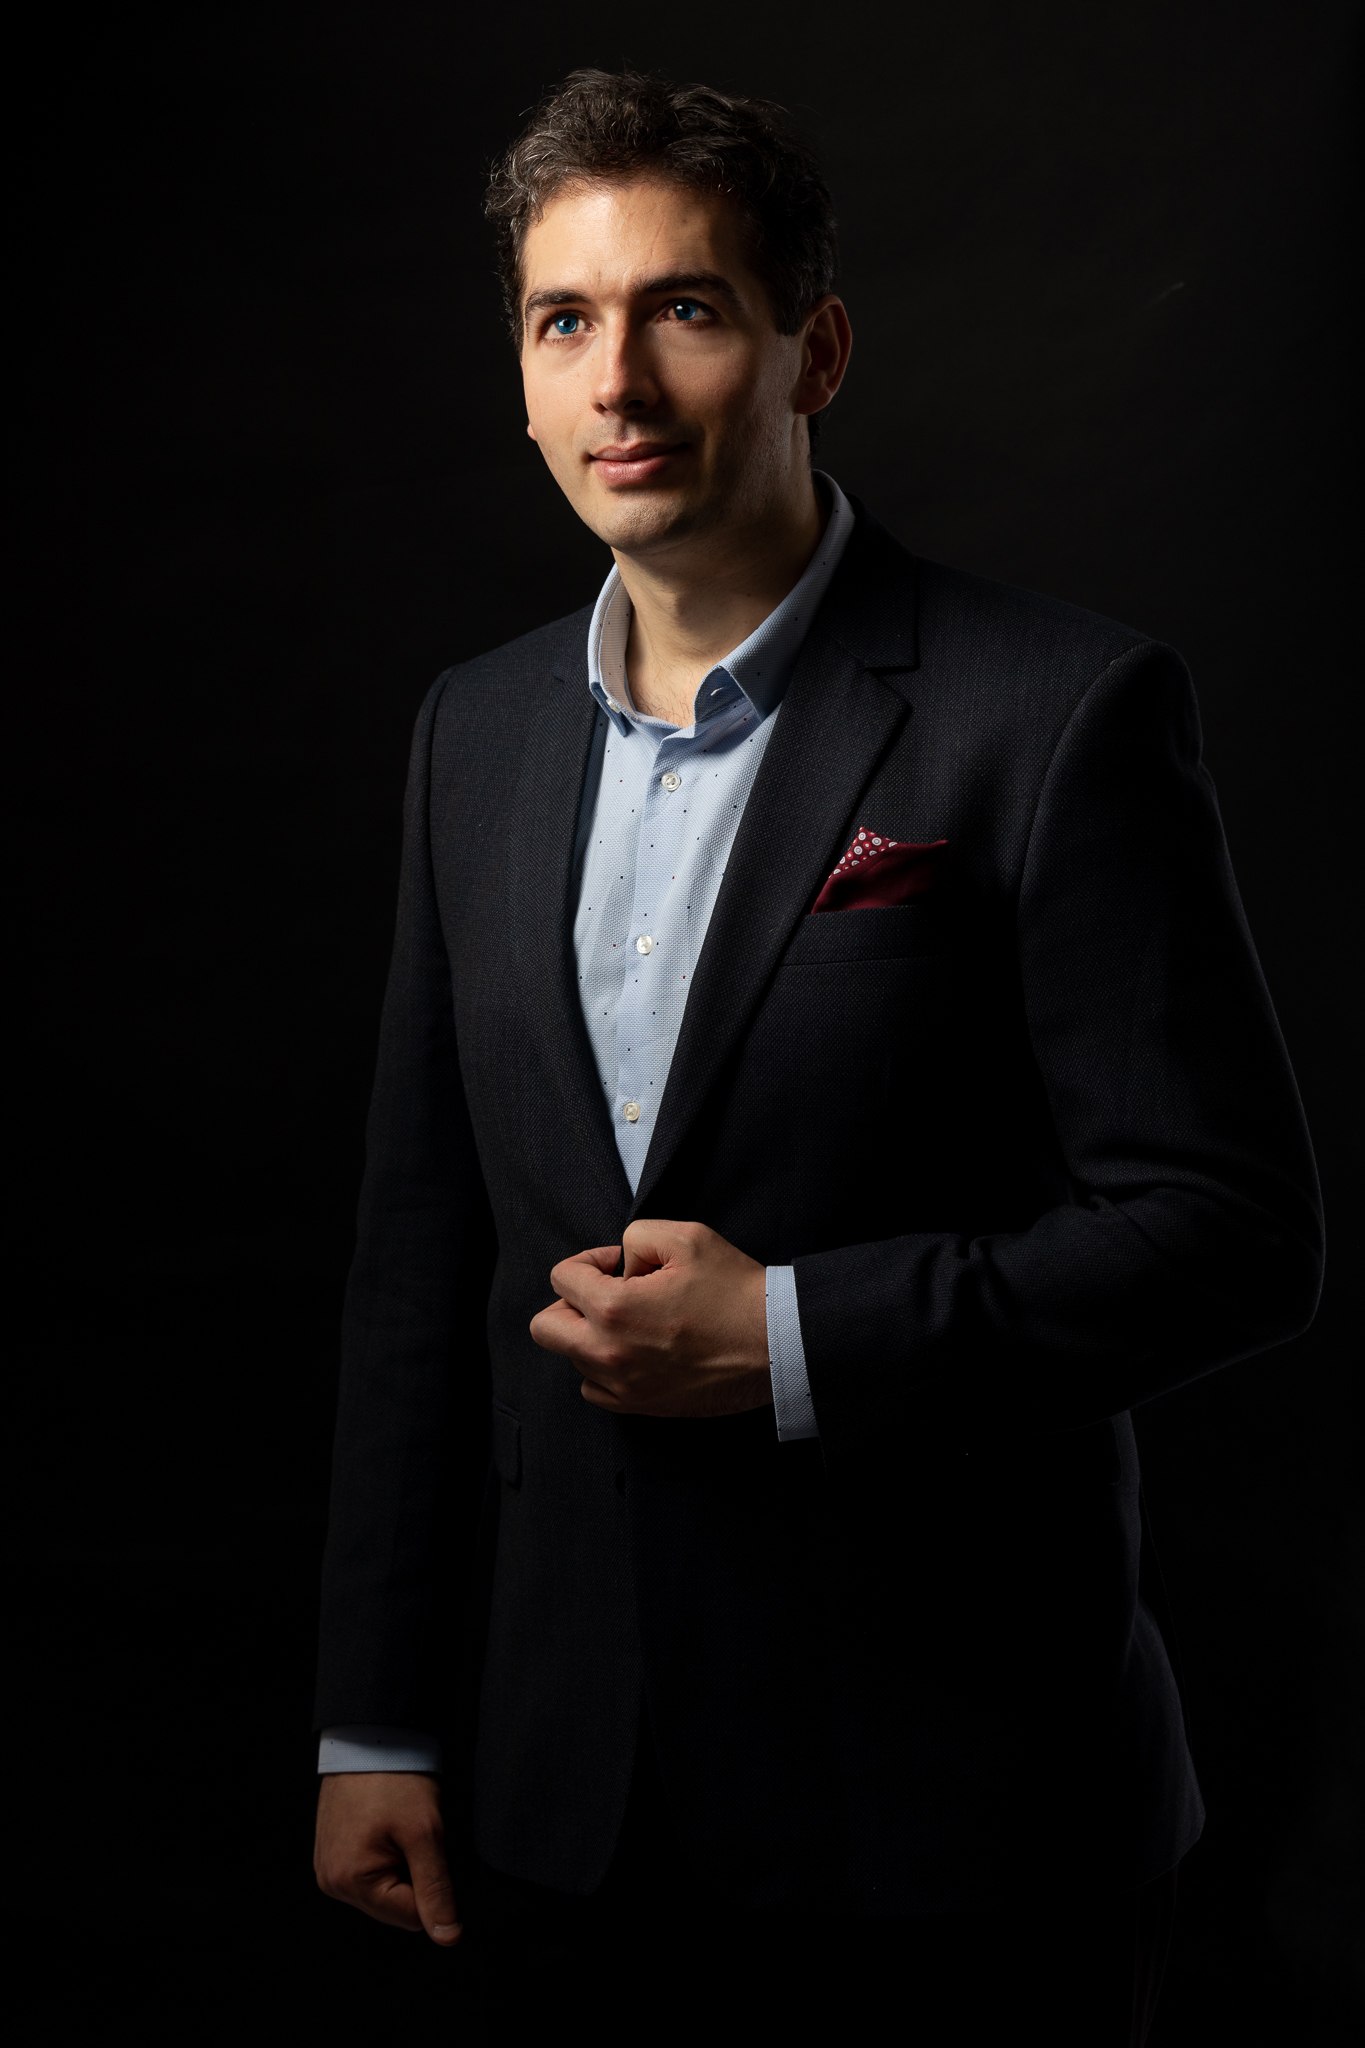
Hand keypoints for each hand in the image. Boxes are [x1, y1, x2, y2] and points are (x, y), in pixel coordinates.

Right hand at [314, 1772, 459, 1943]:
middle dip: (415, 1876)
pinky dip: (387, 1856)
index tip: (433, 1848)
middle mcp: (332, 1883)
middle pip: (395, 1907)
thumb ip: (436, 1889)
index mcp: (350, 1882)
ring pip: (385, 1891)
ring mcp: (329, 1869)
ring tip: (400, 1828)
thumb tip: (448, 1938)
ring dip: (402, 1866)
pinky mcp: (332, 1854)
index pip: (412, 1917)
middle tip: (416, 1835)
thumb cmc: (396, 1779)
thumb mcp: (425, 1833)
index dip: (435, 1887)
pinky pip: (370, 1873)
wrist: (371, 1737)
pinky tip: (388, 1828)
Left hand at [529, 1219, 771, 1417]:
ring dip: (589, 1335)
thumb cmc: (735, 1290)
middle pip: (545, 1327)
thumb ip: (636, 1237)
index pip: (561, 1277)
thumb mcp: (686, 1237)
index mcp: (613, 1308)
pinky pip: (595, 1389)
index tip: (621, 1264)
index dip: (591, 1260)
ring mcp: (623, 1386)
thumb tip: (620, 1266)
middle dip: (570, 1301)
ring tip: (631, 1322)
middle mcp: (608, 1353)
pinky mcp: (641, 1407)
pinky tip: (635, 1350)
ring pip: (571, 1358)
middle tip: (608, 1293)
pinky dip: (604, 1368)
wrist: (776, 1344)